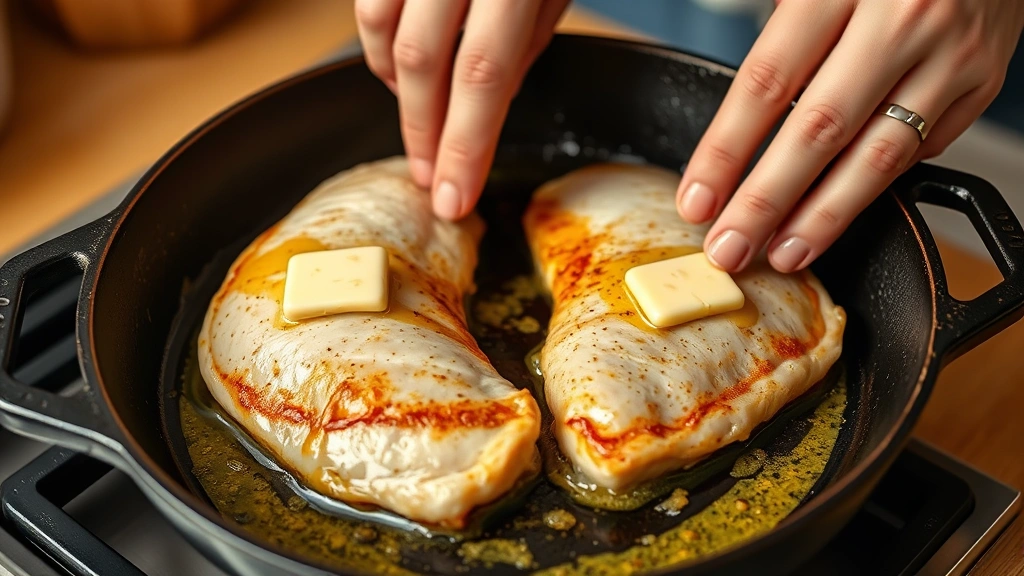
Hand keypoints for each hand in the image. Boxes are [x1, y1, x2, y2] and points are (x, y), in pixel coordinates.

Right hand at [355, 0, 570, 219]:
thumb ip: (526, 39)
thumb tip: (498, 97)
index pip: (482, 74)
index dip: (464, 145)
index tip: (454, 197)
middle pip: (422, 62)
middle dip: (423, 133)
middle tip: (430, 178)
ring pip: (381, 33)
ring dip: (396, 91)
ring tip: (421, 122)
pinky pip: (368, 6)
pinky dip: (378, 46)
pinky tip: (401, 67)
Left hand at [676, 0, 1023, 272]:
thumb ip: (783, 37)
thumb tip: (735, 123)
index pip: (767, 83)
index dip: (726, 151)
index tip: (698, 198)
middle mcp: (900, 20)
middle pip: (818, 130)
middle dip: (765, 202)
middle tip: (729, 246)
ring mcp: (950, 54)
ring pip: (877, 156)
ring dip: (824, 216)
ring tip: (783, 252)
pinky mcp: (982, 82)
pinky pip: (923, 150)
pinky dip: (875, 186)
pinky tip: (839, 213)